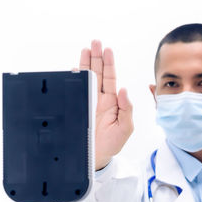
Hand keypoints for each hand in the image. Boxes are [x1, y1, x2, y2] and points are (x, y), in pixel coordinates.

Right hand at [79, 40, 133, 169]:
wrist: (95, 158)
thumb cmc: (112, 144)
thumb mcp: (125, 128)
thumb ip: (127, 109)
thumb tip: (124, 90)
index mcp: (112, 102)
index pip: (111, 78)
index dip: (109, 63)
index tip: (107, 50)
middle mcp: (100, 99)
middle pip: (98, 73)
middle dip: (96, 57)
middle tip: (95, 42)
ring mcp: (88, 103)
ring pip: (87, 79)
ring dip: (85, 64)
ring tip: (85, 50)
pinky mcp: (78, 108)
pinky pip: (75, 92)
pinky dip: (74, 80)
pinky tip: (74, 70)